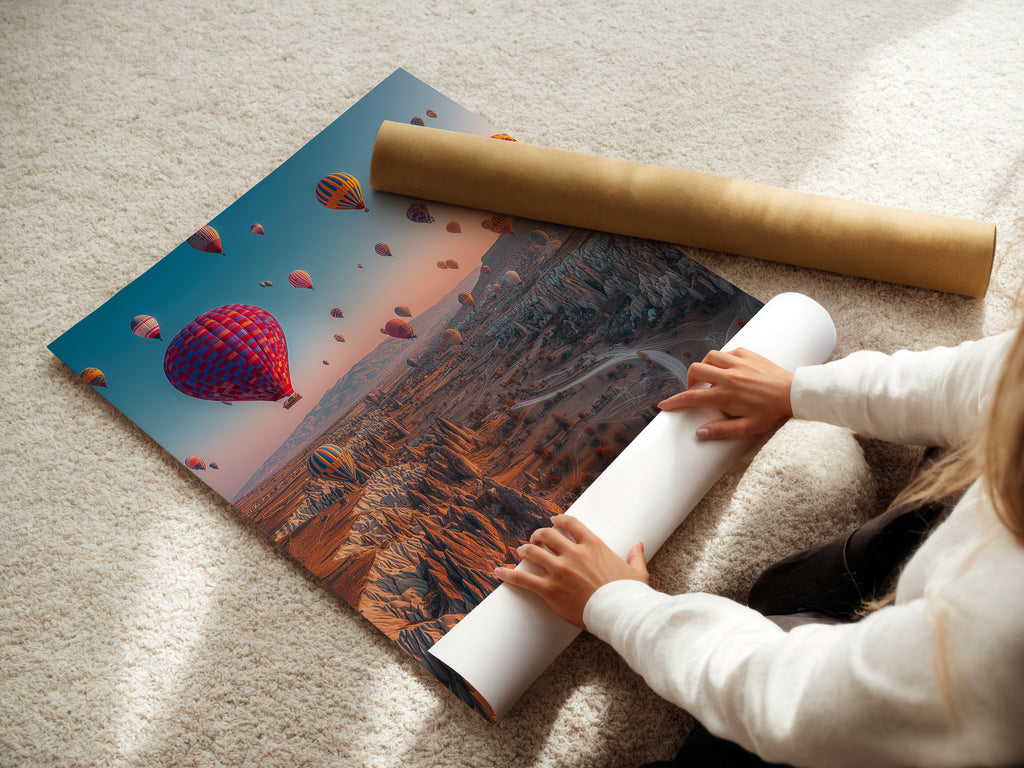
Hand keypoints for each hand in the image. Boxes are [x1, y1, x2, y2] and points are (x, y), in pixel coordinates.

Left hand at [494, 514, 647, 629]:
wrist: (620, 614)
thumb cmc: (629, 594)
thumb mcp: (637, 572)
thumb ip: (635, 556)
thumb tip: (639, 545)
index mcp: (593, 545)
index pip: (570, 523)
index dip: (558, 520)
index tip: (553, 521)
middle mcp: (573, 553)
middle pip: (547, 535)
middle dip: (538, 535)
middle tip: (535, 539)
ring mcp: (559, 570)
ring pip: (533, 552)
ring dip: (524, 549)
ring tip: (520, 550)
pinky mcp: (549, 589)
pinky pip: (523, 579)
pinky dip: (508, 574)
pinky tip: (497, 572)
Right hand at [657, 347, 793, 439]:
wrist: (794, 394)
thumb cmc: (772, 413)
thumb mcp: (748, 428)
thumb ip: (722, 431)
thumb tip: (699, 433)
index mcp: (725, 395)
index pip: (691, 397)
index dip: (674, 402)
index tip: (664, 405)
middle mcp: (728, 376)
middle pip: (695, 370)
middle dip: (689, 380)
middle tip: (696, 391)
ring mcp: (738, 363)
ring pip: (709, 357)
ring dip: (705, 367)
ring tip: (711, 378)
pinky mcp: (748, 354)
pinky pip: (727, 352)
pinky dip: (723, 359)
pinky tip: (728, 369)